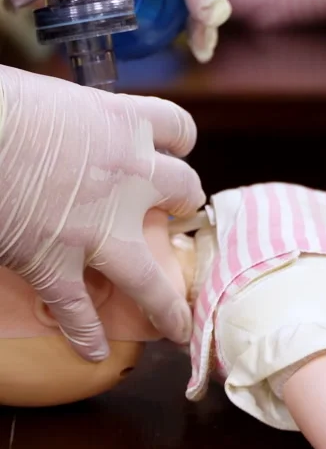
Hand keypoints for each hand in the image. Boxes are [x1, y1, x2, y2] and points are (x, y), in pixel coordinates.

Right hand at [0, 65, 204, 360]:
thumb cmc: (10, 104)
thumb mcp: (61, 98)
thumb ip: (80, 117)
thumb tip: (65, 122)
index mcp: (126, 124)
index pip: (179, 128)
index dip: (179, 142)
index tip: (175, 149)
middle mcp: (128, 177)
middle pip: (185, 190)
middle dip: (184, 202)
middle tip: (175, 212)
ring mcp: (96, 227)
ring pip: (147, 278)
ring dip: (165, 305)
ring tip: (177, 326)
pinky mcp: (55, 263)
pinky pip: (78, 309)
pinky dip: (84, 332)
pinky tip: (91, 350)